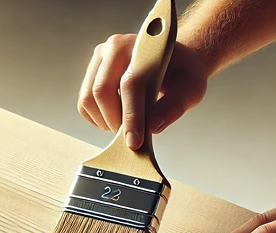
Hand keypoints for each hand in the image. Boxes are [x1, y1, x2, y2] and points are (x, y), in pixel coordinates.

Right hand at [78, 34, 209, 149]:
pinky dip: (97, 118)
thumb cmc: (181, 74)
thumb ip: (174, 107)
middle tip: (131, 137)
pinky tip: (116, 117)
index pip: (130, 84)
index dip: (131, 116)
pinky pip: (84, 103)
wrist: (172, 60)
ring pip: (88, 99)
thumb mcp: (191, 89)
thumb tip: (152, 127)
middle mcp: (117, 46)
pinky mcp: (91, 70)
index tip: (134, 142)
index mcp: (143, 47)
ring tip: (126, 125)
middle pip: (102, 91)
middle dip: (115, 122)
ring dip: (104, 121)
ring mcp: (100, 57)